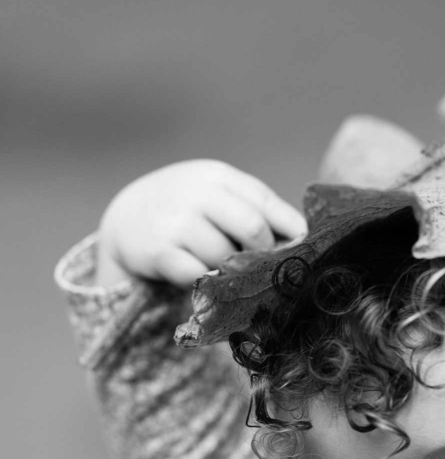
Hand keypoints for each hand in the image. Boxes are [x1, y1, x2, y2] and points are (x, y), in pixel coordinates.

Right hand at [95, 159, 307, 288]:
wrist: (128, 217)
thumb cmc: (191, 209)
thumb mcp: (221, 197)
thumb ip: (258, 211)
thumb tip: (303, 239)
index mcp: (220, 178)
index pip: (267, 203)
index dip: (290, 231)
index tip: (299, 249)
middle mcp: (198, 193)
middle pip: (253, 228)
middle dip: (262, 252)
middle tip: (257, 262)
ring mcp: (176, 220)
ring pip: (225, 256)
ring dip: (229, 268)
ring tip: (219, 264)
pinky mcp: (158, 250)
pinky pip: (198, 274)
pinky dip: (204, 280)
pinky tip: (197, 272)